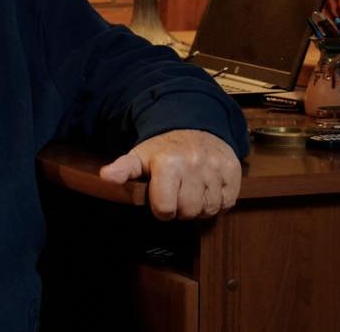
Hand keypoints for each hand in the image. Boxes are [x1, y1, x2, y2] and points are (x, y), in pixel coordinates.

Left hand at [98, 129, 240, 220]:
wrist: (195, 127)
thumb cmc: (163, 150)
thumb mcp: (140, 156)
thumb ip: (123, 169)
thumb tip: (105, 177)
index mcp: (167, 163)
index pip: (164, 209)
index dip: (161, 208)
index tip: (160, 198)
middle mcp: (193, 163)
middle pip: (188, 212)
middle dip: (181, 208)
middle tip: (177, 193)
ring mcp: (215, 167)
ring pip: (209, 210)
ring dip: (200, 206)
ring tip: (192, 190)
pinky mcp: (233, 171)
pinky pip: (227, 202)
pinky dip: (218, 201)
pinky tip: (208, 188)